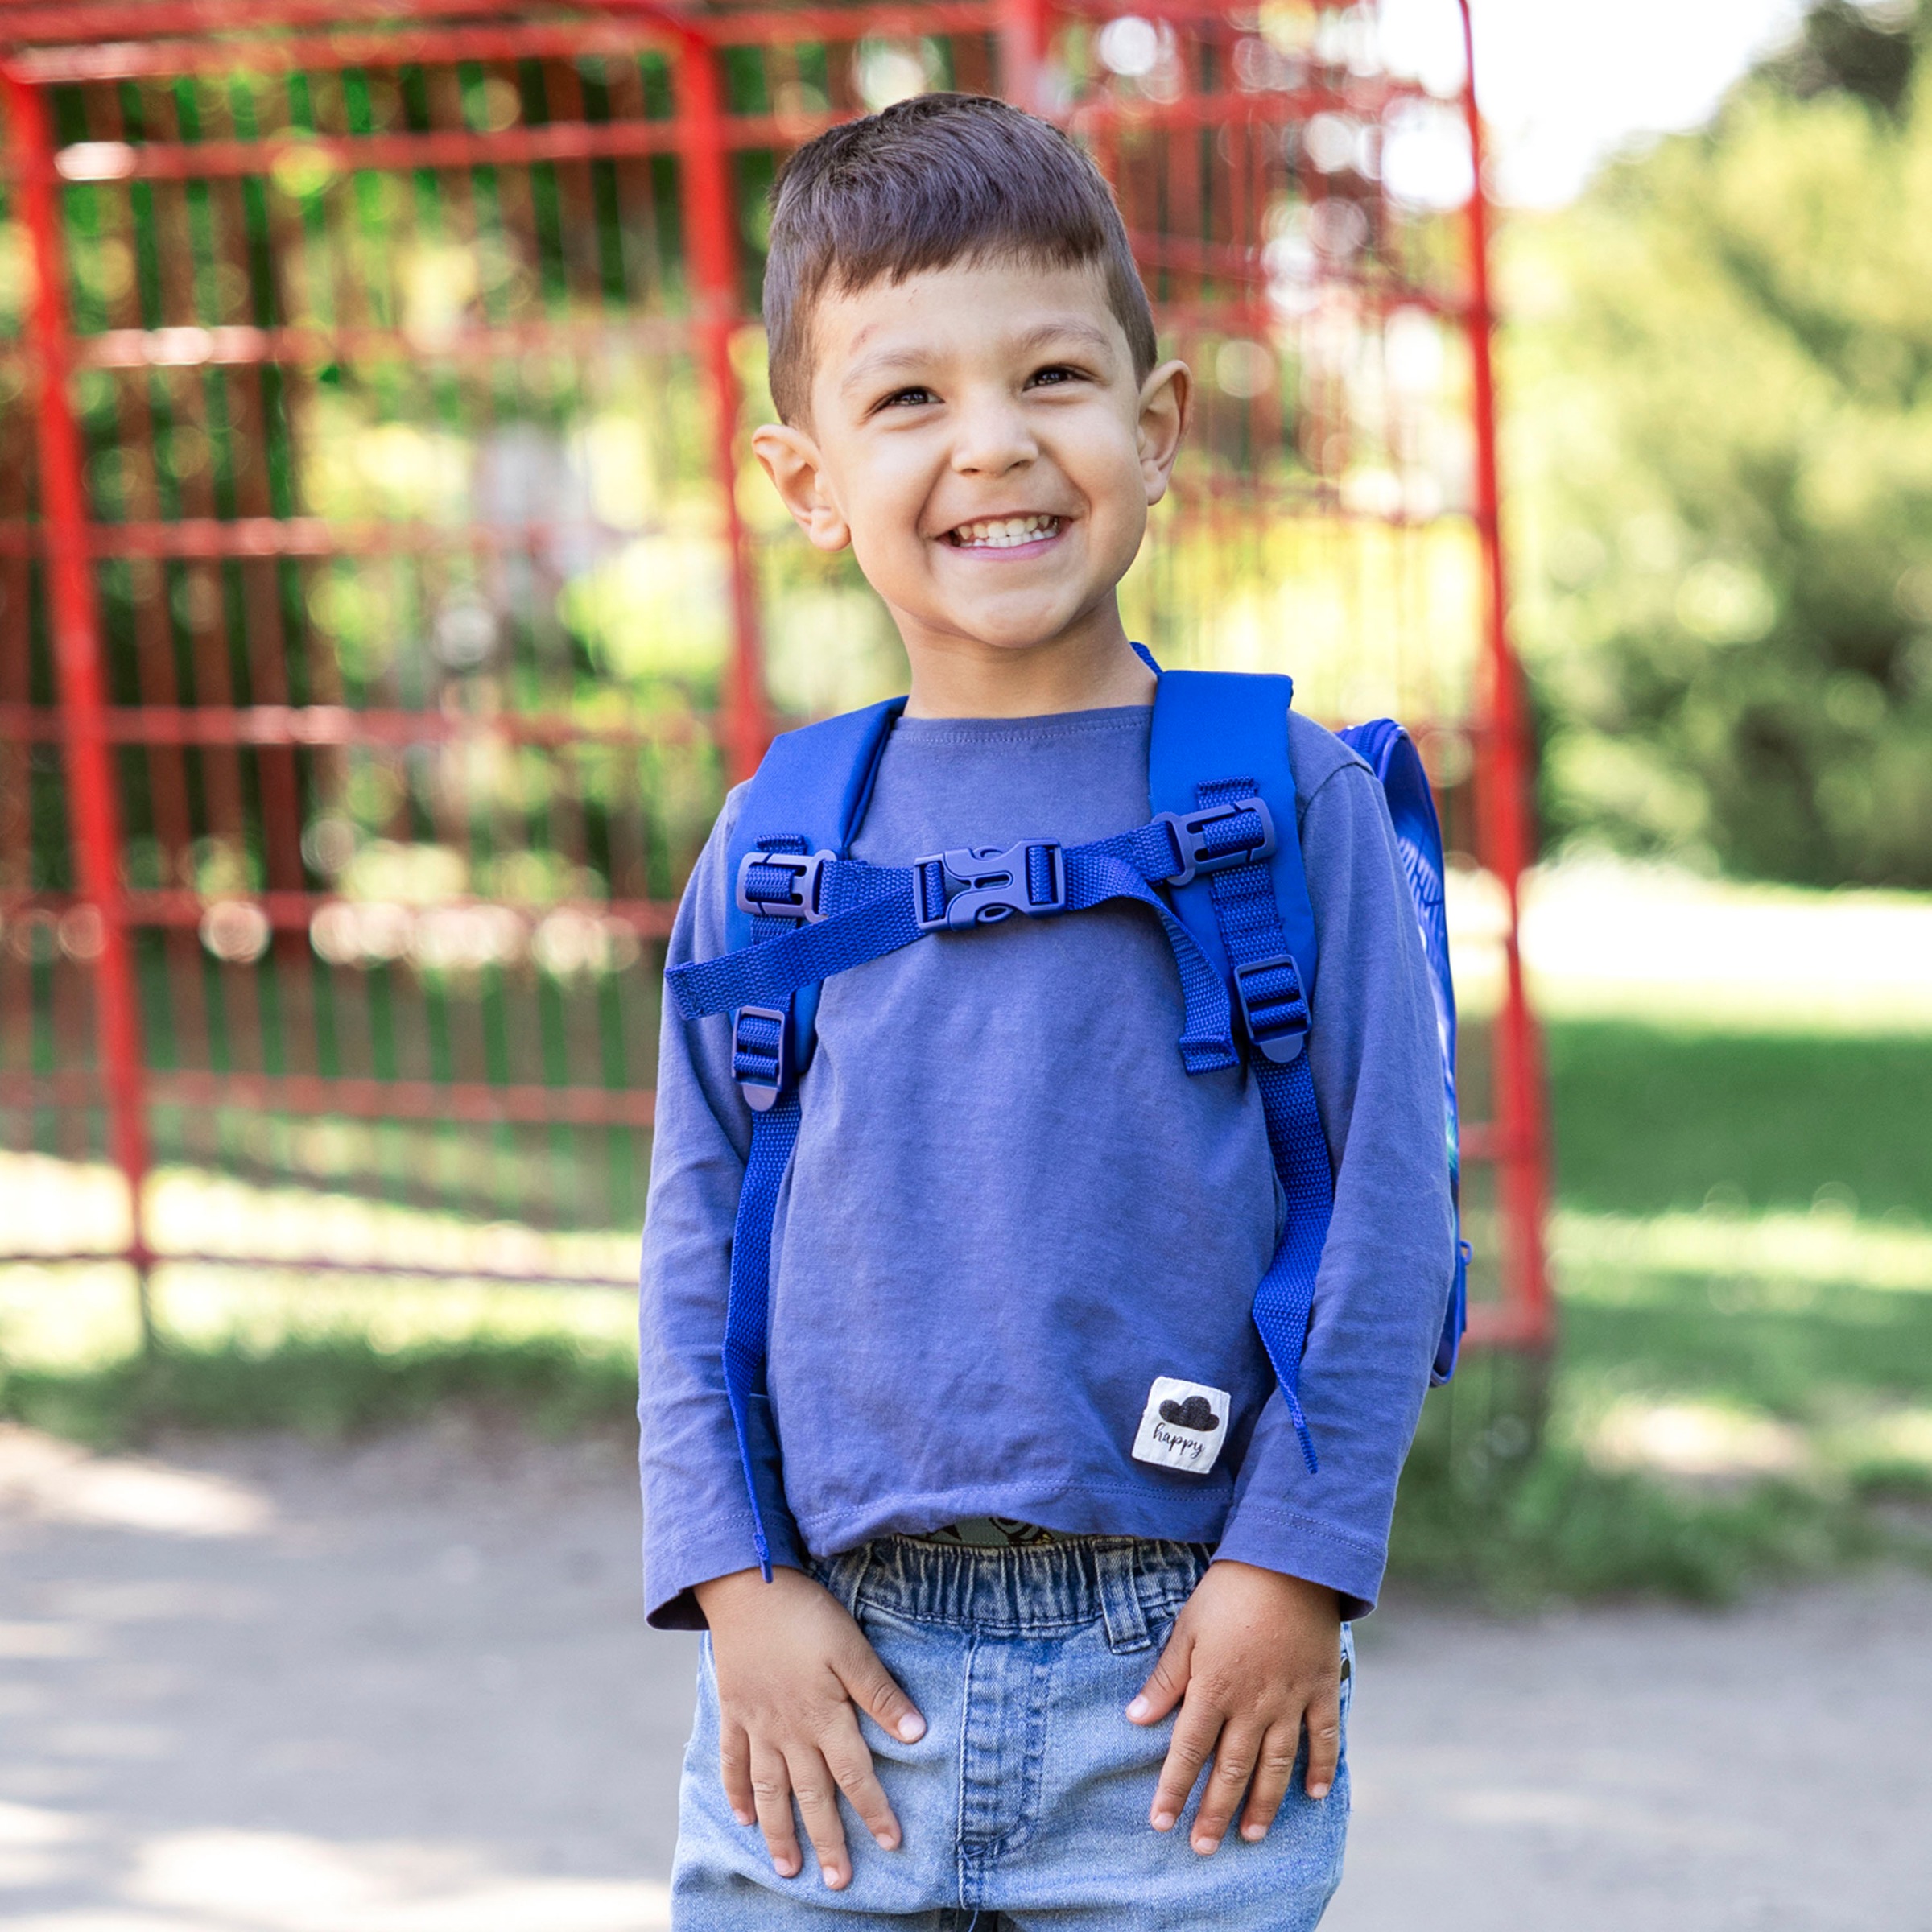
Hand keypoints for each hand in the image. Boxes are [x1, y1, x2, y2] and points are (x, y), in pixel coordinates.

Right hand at [694, 1566, 925, 1889]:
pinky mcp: (733, 1710)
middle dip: (827, 1840)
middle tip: (838, 1882)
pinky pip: (732, 1761)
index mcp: (823, 1715)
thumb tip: (918, 1734)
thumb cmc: (806, 1614)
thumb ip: (881, 1692)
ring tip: (788, 1868)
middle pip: (811, 1795)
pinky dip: (736, 1792)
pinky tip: (743, 1818)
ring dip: (779, 1831)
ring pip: (770, 1790)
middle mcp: (789, 1730)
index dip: (874, 1811)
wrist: (747, 1587)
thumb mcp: (852, 1646)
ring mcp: (757, 1724)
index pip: (855, 1774)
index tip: (892, 1843)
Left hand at [1125, 1560, 1341, 1853]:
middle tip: (1203, 1848)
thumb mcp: (1186, 1630)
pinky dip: (1320, 1767)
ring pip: (1276, 1765)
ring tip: (1252, 1835)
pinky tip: (1313, 1794)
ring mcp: (1291, 1699)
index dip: (1173, 1789)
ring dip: (1264, 1804)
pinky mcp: (1321, 1688)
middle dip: (1214, 1812)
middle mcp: (1253, 1704)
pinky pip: (1323, 1737)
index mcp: (1214, 1688)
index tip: (1160, 1822)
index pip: (1188, 1751)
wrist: (1288, 1560)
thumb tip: (1135, 1719)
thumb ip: (1165, 1679)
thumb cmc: (1228, 1592)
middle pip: (1232, 1769)